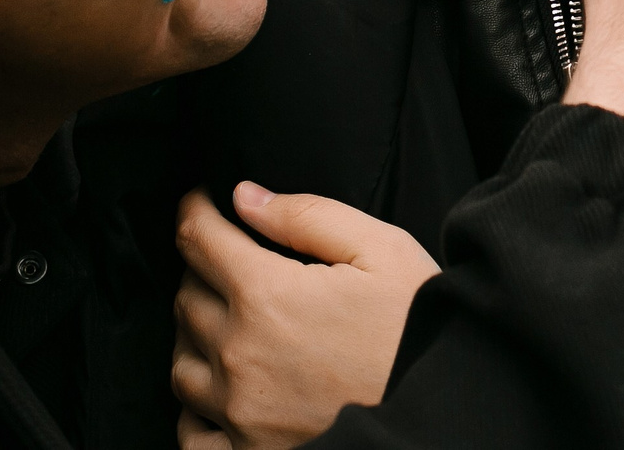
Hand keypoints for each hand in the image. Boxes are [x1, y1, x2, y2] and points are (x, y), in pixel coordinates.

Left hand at [171, 183, 440, 449]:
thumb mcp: (381, 250)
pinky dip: (195, 409)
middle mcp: (239, 355)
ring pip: (181, 364)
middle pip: (186, 298)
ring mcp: (239, 411)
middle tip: (231, 261)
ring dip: (196, 336)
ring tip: (228, 324)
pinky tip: (221, 392)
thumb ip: (307, 216)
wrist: (442, 412)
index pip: (198, 239)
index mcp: (266, 296)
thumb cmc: (417, 328)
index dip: (195, 210)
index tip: (201, 203)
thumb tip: (245, 198)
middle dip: (202, 270)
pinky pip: (190, 432)